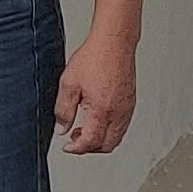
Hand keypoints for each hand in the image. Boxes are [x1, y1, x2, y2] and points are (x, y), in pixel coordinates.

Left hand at [56, 30, 135, 152]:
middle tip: (74, 140)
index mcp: (102, 111)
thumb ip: (64, 110)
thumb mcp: (69, 84)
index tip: (67, 146)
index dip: (76, 148)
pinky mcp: (131, 102)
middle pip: (106, 145)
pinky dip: (109, 130)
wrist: (114, 42)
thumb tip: (61, 129)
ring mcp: (127, 109)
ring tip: (83, 128)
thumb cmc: (94, 58)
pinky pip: (122, 125)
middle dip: (89, 148)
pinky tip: (97, 118)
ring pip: (116, 137)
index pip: (90, 142)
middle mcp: (119, 114)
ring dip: (100, 139)